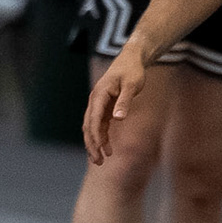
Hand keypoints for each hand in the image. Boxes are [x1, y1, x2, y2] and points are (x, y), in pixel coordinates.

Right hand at [82, 50, 146, 164]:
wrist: (130, 60)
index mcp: (99, 95)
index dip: (96, 136)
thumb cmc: (132, 71)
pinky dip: (101, 137)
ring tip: (100, 161)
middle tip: (98, 162)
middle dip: (92, 145)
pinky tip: (106, 149)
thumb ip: (125, 101)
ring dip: (95, 144)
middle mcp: (95, 100)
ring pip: (92, 127)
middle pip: (89, 126)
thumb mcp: (132, 85)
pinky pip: (99, 125)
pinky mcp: (104, 107)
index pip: (94, 119)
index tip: (100, 151)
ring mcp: (98, 104)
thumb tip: (118, 119)